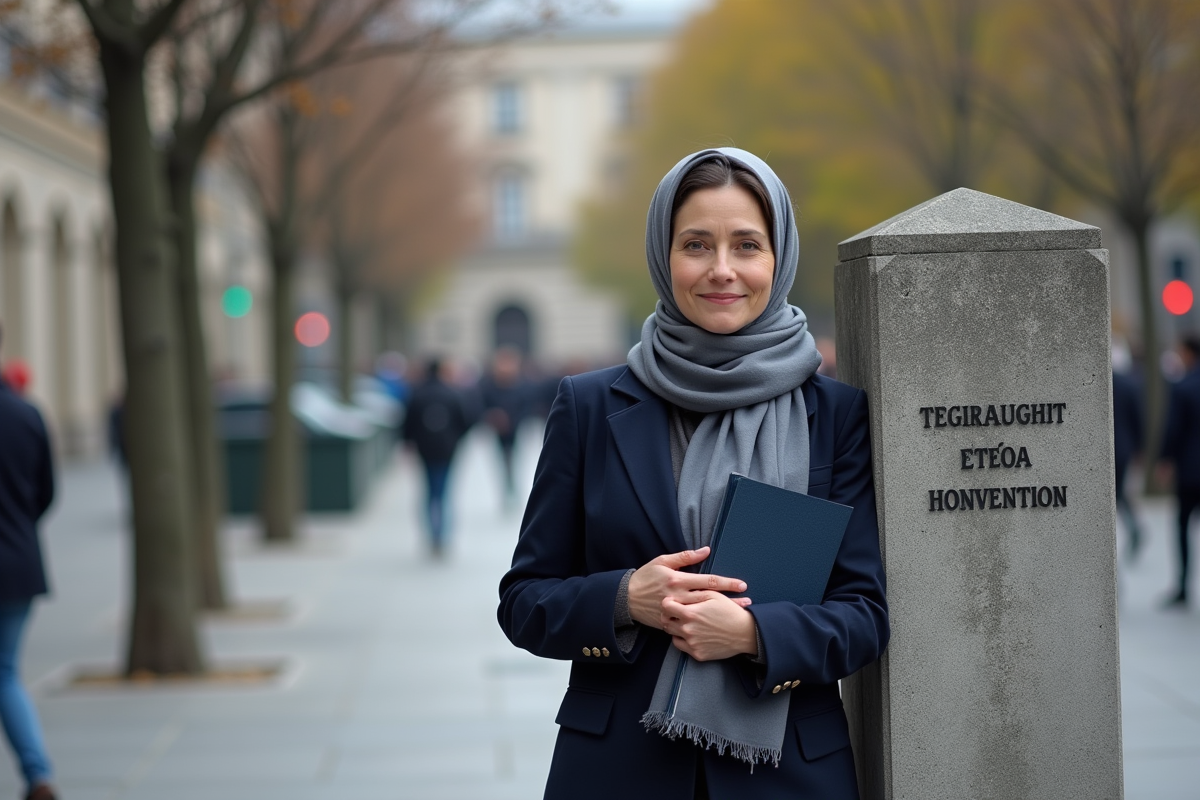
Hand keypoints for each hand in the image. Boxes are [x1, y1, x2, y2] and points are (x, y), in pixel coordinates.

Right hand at [627, 546, 749, 629]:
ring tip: (737, 615)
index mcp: (678, 580)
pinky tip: (715, 628)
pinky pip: (689, 625)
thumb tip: (706, 550)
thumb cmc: (645, 577)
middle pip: (710, 599)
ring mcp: (674, 612)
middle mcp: (678, 597)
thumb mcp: (662, 561)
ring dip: (720, 614)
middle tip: (748, 602)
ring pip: (703, 613)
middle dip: (730, 601)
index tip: (742, 586)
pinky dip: (703, 626)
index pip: (709, 581)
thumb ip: (685, 557)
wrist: (625, 598)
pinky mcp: (669, 623)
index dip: (727, 583)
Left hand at [661, 592, 757, 661]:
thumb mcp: (713, 595)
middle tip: (676, 613)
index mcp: (690, 613)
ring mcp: (692, 643)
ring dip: (674, 627)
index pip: (666, 607)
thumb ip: (694, 593)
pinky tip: (690, 633)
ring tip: (684, 622)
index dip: (668, 603)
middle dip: (669, 615)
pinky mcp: (697, 654)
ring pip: (671, 634)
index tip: (672, 602)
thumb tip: (679, 592)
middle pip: (666, 621)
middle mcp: (688, 629)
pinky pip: (680, 646)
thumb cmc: (730, 612)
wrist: (745, 633)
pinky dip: (682, 639)